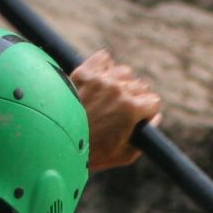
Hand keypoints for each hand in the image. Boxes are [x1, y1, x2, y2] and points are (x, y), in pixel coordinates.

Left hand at [71, 49, 161, 171]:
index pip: (154, 101)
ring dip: (123, 82)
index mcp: (131, 109)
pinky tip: (101, 79)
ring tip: (112, 96)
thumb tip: (155, 118)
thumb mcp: (125, 154)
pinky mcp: (84, 73)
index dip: (148, 112)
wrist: (57, 145)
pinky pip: (104, 58)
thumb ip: (145, 136)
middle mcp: (118, 90)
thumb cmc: (91, 154)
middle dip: (136, 99)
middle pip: (140, 86)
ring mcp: (101, 79)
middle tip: (122, 112)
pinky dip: (106, 66)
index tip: (140, 117)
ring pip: (124, 72)